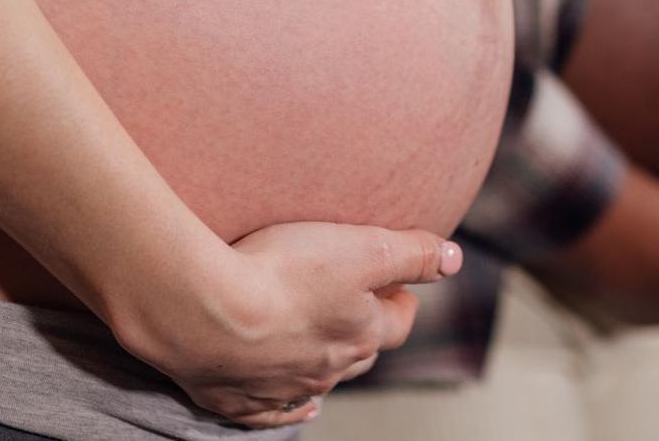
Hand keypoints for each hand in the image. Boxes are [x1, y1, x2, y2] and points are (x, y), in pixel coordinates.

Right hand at [112, 222, 462, 428]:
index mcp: (360, 336)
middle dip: (366, 331)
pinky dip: (287, 407)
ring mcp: (280, 390)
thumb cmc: (285, 273)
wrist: (203, 312)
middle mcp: (326, 371)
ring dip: (326, 363)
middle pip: (360, 354)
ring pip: (318, 383)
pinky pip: (270, 412)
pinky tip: (299, 406)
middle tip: (360, 305)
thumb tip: (455, 259)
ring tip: (324, 341)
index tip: (396, 283)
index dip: (400, 298)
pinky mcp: (235, 399)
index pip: (397, 322)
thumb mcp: (363, 247)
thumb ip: (413, 253)